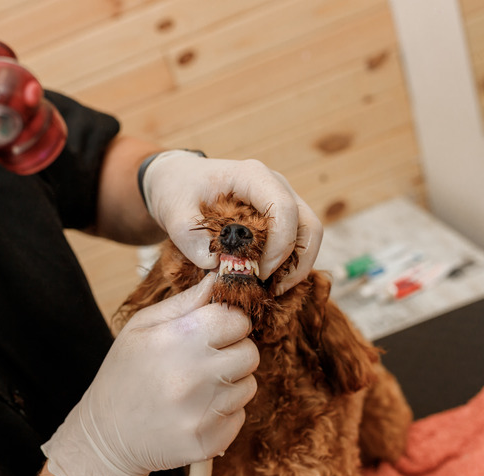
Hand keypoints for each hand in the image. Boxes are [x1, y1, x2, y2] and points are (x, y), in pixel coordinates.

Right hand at [41, 274, 258, 475]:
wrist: (107, 435)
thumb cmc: (125, 373)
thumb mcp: (141, 327)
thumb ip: (184, 303)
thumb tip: (218, 280)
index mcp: (177, 340)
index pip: (236, 320)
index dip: (229, 322)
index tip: (216, 330)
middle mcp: (193, 377)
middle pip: (250, 353)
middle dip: (234, 352)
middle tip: (207, 359)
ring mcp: (202, 414)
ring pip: (248, 386)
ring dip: (230, 383)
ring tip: (197, 387)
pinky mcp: (209, 443)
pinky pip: (239, 416)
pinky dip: (224, 412)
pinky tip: (196, 410)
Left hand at [142, 150, 322, 294]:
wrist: (179, 182)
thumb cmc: (178, 190)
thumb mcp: (173, 211)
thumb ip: (189, 237)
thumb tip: (215, 265)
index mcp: (252, 177)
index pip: (283, 208)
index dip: (279, 245)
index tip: (258, 273)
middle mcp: (276, 185)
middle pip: (309, 225)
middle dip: (296, 262)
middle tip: (270, 287)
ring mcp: (282, 200)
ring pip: (310, 235)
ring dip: (297, 266)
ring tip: (271, 289)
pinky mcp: (281, 218)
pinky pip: (298, 242)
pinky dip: (289, 265)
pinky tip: (267, 282)